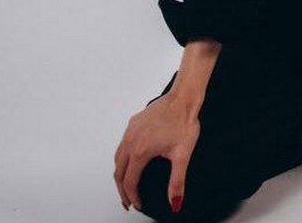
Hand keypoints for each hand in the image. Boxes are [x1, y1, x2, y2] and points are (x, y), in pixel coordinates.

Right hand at [114, 92, 200, 212]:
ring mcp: (131, 130)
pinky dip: (122, 157)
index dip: (133, 197)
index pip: (129, 182)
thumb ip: (177, 182)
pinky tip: (131, 159)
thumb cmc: (184, 122)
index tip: (138, 205)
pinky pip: (122, 144)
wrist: (184, 97)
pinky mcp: (134, 122)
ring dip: (120, 173)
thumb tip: (175, 203)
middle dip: (122, 190)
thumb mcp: (183, 155)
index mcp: (140, 151)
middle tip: (128, 201)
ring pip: (118, 157)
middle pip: (118, 172)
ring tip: (126, 184)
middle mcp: (131, 140)